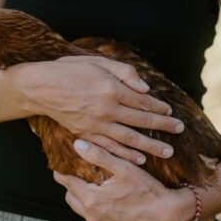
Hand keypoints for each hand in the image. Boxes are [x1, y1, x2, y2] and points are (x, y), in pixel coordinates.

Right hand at [8, 56, 184, 162]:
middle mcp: (107, 109)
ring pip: (130, 138)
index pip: (143, 101)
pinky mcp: (86, 134)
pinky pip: (110, 148)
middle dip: (163, 126)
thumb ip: (124, 73)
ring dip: (150, 146)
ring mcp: (96, 124)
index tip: (170, 112)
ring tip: (168, 152)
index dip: (158, 107)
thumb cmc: (68, 70)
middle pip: (141, 121)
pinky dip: (126, 155)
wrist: (40, 87)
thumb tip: (145, 89)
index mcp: (112, 89)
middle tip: (179, 131)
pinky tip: (139, 159)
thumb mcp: (97, 61)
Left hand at [53, 139, 196, 220]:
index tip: (62, 162)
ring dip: (83, 198)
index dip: (63, 170)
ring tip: (93, 185)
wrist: (167, 215)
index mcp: (92, 199)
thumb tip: (78, 144)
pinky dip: (95, 210)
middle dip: (72, 184)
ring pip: (81, 210)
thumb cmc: (148, 191)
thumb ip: (98, 155)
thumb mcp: (124, 168)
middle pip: (70, 197)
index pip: (66, 182)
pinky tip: (107, 201)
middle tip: (79, 172)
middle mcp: (92, 216)